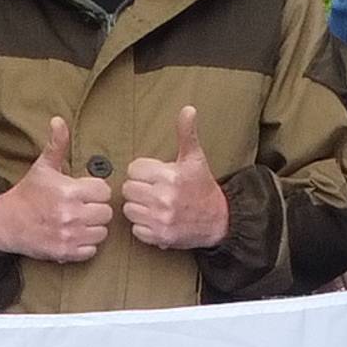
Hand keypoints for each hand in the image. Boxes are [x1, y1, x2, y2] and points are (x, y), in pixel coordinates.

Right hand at [0, 116, 118, 261]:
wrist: (5, 222)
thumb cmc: (28, 193)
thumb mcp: (43, 166)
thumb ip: (57, 144)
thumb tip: (59, 120)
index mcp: (69, 190)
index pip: (104, 191)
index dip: (96, 191)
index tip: (86, 192)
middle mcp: (71, 214)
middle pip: (106, 213)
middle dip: (96, 209)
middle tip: (83, 207)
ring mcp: (68, 235)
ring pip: (101, 233)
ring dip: (93, 228)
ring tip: (80, 221)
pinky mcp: (65, 252)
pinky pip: (91, 250)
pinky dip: (85, 245)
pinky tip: (75, 235)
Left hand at [116, 104, 231, 250]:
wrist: (218, 220)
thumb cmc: (202, 186)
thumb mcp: (195, 158)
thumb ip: (186, 133)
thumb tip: (188, 109)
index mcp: (170, 176)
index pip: (134, 169)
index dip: (142, 171)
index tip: (154, 175)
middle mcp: (164, 198)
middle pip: (128, 189)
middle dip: (138, 188)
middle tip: (151, 190)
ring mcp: (161, 219)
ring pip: (129, 209)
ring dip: (138, 207)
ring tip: (152, 204)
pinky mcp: (160, 236)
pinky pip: (136, 229)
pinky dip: (143, 226)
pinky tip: (155, 219)